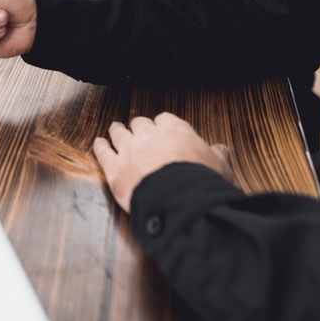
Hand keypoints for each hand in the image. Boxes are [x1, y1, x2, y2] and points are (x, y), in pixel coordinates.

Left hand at [92, 112, 233, 212]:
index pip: (165, 119)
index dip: (162, 124)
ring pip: (119, 134)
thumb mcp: (220, 167)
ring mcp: (130, 150)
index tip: (161, 127)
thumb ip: (217, 155)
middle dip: (139, 126)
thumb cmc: (201, 183)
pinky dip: (100, 146)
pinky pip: (103, 152)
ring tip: (115, 129)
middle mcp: (150, 136)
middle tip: (137, 129)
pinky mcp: (115, 169)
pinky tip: (99, 144)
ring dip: (117, 131)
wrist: (179, 201)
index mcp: (176, 131)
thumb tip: (220, 149)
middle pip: (139, 123)